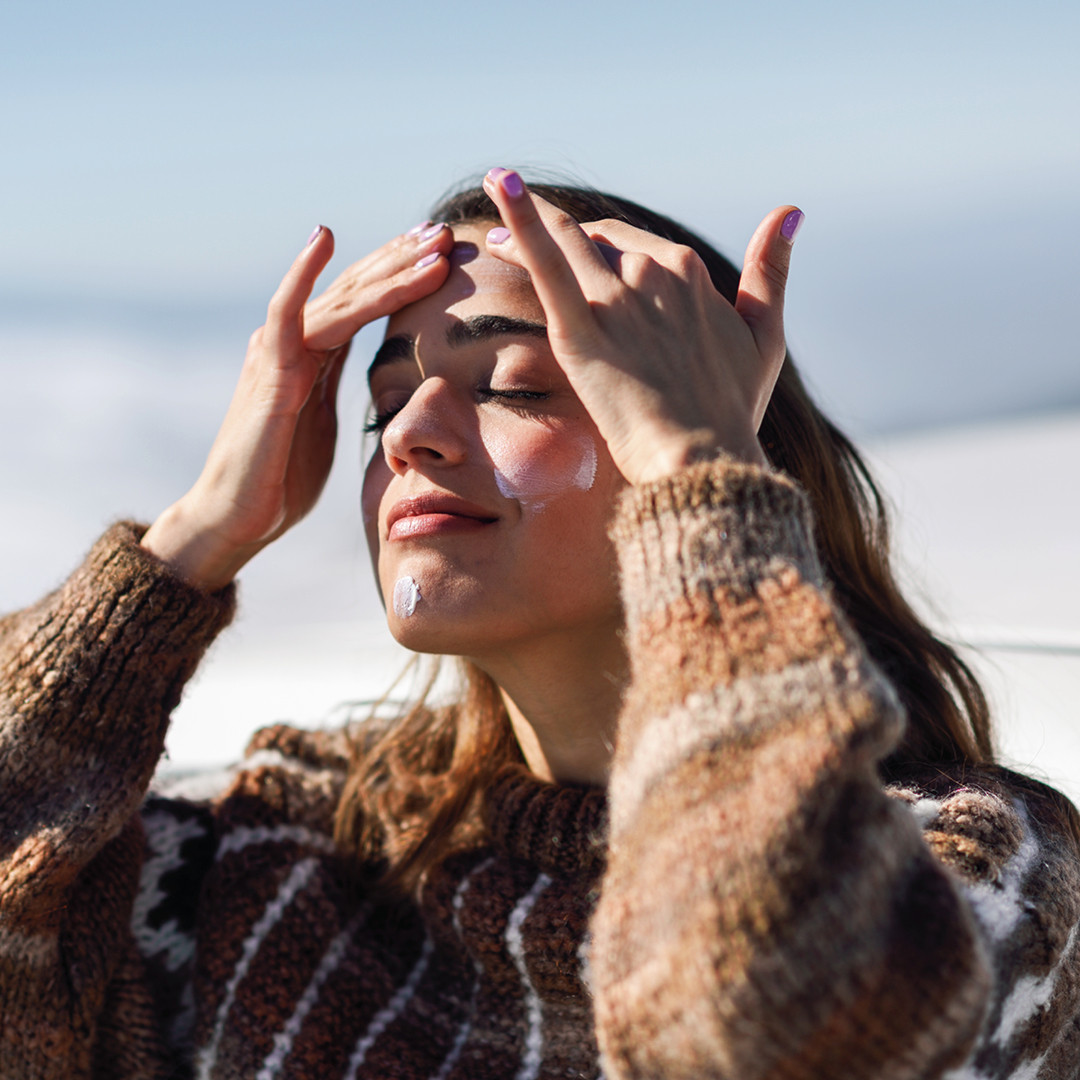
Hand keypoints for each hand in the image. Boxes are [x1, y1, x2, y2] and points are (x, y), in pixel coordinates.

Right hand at [141, 222, 453, 588]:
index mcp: (313, 354)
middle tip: (447, 232)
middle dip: (403, 259)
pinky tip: (324, 238)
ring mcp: (278, 352)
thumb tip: (376, 382)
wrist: (237, 517)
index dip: (403, 275)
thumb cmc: (281, 478)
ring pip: (341, 298)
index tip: (444, 253)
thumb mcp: (324, 423)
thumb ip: (339, 389)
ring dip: (388, 269)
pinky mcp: (268, 373)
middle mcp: (294, 342)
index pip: (364, 302)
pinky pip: (287, 314)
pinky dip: (303, 274)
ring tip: (429, 243)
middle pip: (357, 288)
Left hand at [481, 169, 800, 483]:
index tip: (576, 248)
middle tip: (511, 234)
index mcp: (689, 272)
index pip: (633, 245)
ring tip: (493, 208)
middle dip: (557, 233)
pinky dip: (522, 219)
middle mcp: (652, 273)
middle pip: (594, 242)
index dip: (600, 244)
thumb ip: (771, 272)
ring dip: (525, 219)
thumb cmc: (733, 410)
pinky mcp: (580, 330)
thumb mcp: (765, 336)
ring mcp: (615, 299)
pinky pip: (546, 263)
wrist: (703, 459)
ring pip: (564, 242)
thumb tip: (790, 212)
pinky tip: (500, 184)